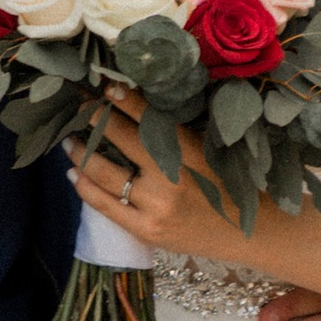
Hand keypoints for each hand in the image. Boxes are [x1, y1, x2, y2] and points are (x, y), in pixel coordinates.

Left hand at [66, 89, 240, 262]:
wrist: (250, 233)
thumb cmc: (231, 186)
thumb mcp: (210, 152)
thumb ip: (177, 134)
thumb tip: (138, 108)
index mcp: (190, 153)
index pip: (148, 119)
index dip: (124, 101)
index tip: (106, 87)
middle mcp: (170, 179)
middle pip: (121, 141)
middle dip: (96, 121)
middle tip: (81, 107)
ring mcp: (155, 208)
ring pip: (105, 175)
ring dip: (82, 154)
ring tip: (69, 141)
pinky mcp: (146, 230)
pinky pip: (105, 206)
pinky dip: (85, 188)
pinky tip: (74, 174)